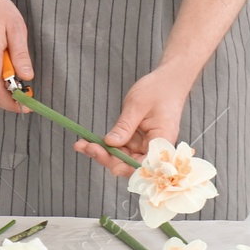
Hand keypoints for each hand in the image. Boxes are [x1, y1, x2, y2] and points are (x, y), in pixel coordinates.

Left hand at [75, 69, 190, 176]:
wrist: (168, 81)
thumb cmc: (158, 89)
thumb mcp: (137, 105)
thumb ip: (124, 126)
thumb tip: (110, 144)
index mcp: (162, 140)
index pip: (147, 164)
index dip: (130, 169)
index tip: (113, 168)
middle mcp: (155, 147)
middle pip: (131, 163)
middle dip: (109, 159)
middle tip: (87, 148)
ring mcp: (145, 145)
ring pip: (123, 157)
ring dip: (103, 153)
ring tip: (81, 145)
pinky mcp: (137, 141)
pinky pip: (121, 148)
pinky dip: (106, 146)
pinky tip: (88, 142)